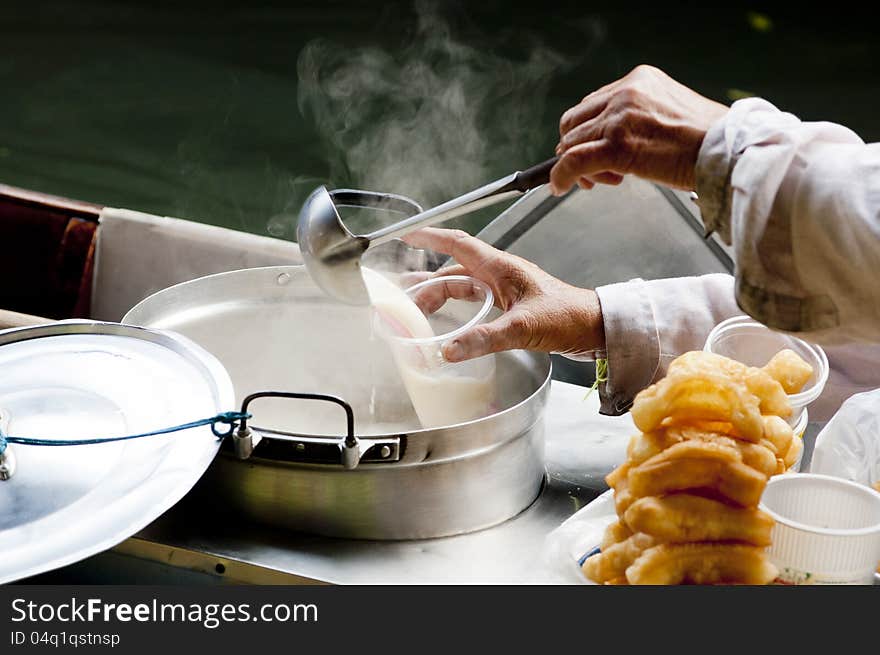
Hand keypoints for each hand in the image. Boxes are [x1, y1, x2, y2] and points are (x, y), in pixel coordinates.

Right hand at [402, 228, 604, 361]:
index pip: (457, 244)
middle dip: (426, 282)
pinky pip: (476, 304)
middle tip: (403, 299)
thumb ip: (484, 338)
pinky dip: (458, 312)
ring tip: (416, 310)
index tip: (406, 236)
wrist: (595, 327)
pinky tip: (449, 325)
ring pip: (463, 288)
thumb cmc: (568, 316)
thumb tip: (449, 349)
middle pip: (453, 271)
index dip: (430, 238)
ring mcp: (505, 290)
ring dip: (439, 297)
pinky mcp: (511, 306)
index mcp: (501, 268)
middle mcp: (500, 274)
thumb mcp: (522, 326)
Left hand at [550, 65, 727, 194]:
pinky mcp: (616, 146)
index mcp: (639, 80)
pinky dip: (561, 176)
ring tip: (601, 181)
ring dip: (578, 166)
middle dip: (579, 147)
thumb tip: (617, 138)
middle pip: (576, 121)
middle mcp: (625, 92)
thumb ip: (640, 118)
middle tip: (595, 171)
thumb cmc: (709, 141)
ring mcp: (619, 118)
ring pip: (572, 142)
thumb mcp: (671, 113)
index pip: (593, 103)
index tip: (596, 149)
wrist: (729, 153)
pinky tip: (560, 187)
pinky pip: (572, 161)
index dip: (589, 131)